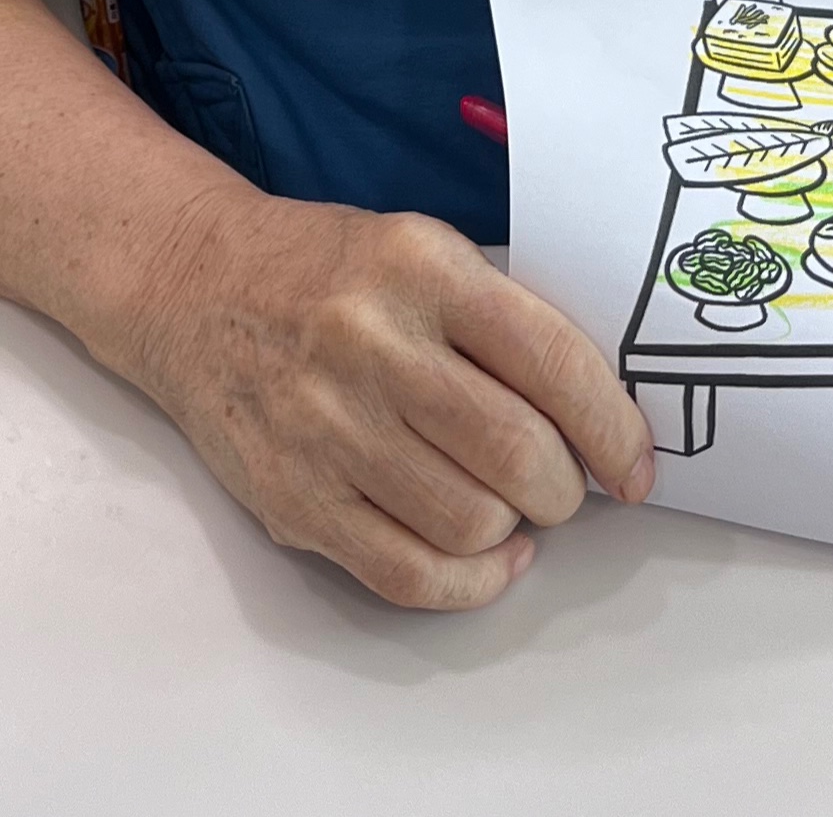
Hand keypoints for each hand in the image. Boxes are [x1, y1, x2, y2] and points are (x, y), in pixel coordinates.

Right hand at [91, 184, 656, 609]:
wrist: (196, 285)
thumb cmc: (329, 270)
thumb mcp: (422, 250)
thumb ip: (502, 320)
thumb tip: (598, 418)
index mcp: (421, 269)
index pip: (550, 360)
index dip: (613, 427)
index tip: (636, 464)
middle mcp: (372, 344)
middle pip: (516, 454)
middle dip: (567, 488)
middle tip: (567, 484)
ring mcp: (326, 427)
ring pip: (470, 523)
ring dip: (515, 529)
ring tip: (510, 503)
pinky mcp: (293, 498)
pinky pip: (406, 574)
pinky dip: (471, 581)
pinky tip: (486, 553)